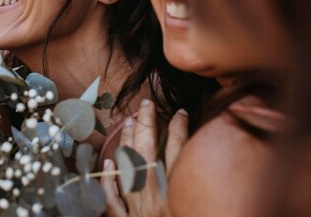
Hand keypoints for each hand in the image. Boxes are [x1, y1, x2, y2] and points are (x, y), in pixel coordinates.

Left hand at [101, 99, 188, 216]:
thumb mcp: (202, 205)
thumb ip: (197, 181)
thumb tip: (197, 155)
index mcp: (177, 192)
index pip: (177, 149)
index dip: (179, 127)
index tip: (180, 112)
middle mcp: (154, 196)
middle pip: (147, 150)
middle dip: (146, 123)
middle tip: (146, 104)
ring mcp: (137, 208)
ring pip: (127, 168)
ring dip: (127, 143)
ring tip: (128, 122)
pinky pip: (112, 200)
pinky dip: (108, 180)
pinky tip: (108, 162)